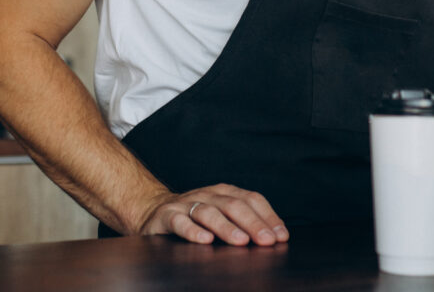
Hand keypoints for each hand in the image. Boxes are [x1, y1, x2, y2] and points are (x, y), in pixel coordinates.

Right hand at [136, 183, 288, 245]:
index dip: (268, 216)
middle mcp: (207, 195)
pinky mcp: (167, 216)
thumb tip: (274, 237)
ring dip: (227, 227)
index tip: (281, 235)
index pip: (252, 199)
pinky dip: (193, 230)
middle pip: (234, 205)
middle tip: (266, 241)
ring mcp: (186, 204)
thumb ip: (243, 222)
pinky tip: (205, 240)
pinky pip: (180, 222)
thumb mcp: (221, 215)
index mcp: (225, 192)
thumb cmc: (194, 217)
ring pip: (209, 212)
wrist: (153, 212)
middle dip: (253, 224)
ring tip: (241, 241)